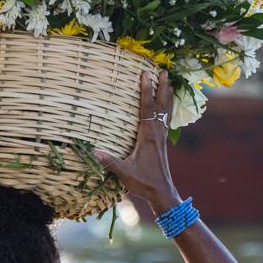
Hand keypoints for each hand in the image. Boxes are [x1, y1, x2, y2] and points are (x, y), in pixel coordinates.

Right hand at [93, 71, 180, 213]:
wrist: (162, 192)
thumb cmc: (143, 182)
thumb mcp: (124, 172)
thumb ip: (110, 162)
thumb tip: (94, 151)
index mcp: (148, 136)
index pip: (147, 108)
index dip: (146, 90)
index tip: (145, 74)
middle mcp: (157, 133)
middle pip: (161, 104)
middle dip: (162, 86)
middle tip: (164, 70)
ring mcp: (161, 137)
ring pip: (166, 110)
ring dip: (167, 94)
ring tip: (169, 80)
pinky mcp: (162, 142)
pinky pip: (166, 119)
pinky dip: (168, 107)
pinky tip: (168, 105)